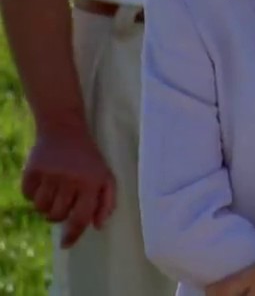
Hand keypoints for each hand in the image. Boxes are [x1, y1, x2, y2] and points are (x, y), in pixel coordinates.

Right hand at [22, 126, 115, 247]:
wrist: (65, 129)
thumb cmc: (88, 158)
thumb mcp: (106, 176)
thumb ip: (106, 202)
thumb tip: (98, 226)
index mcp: (91, 183)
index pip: (81, 217)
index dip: (73, 235)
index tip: (66, 245)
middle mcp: (70, 180)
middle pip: (58, 216)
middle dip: (60, 216)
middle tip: (63, 203)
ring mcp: (49, 174)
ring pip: (41, 208)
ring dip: (46, 206)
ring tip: (54, 193)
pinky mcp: (32, 170)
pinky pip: (27, 195)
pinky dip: (33, 194)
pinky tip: (42, 183)